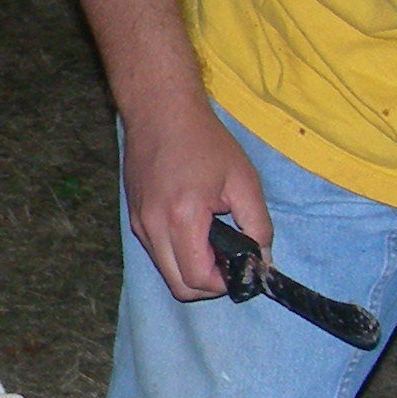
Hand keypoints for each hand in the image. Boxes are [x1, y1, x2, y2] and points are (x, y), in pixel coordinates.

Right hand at [121, 95, 263, 300]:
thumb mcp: (243, 180)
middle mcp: (154, 227)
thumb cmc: (204, 140)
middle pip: (179, 286)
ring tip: (214, 244)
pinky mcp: (135, 218)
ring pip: (166, 272)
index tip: (242, 267)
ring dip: (192, 270)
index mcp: (183, 218)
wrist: (159, 111)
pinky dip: (178, 255)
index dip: (224, 284)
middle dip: (208, 285)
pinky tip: (196, 231)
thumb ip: (258, 225)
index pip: (198, 279)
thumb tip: (262, 259)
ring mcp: (139, 224)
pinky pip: (157, 253)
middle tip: (229, 263)